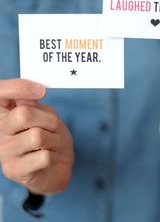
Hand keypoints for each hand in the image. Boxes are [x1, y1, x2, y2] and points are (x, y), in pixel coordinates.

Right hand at [0, 79, 73, 193]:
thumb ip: (34, 104)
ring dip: (55, 139)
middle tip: (54, 127)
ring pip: (37, 136)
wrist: (57, 166)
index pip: (1, 92)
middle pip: (23, 115)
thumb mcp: (45, 114)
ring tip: (53, 144)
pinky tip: (50, 159)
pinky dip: (55, 156)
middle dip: (49, 120)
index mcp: (5, 112)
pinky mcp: (13, 170)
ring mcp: (3, 151)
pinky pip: (43, 156)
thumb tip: (30, 93)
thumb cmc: (50, 136)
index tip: (41, 91)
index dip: (18, 87)